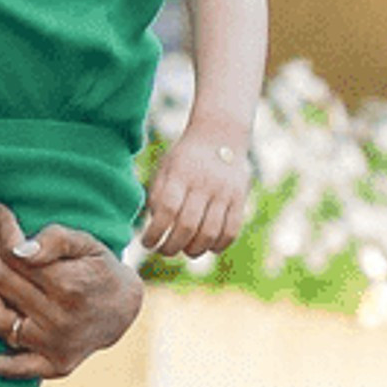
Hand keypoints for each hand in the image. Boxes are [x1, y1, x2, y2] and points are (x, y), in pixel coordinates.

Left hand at [0, 209, 144, 379]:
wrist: (124, 309)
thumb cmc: (100, 270)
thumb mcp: (88, 243)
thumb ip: (56, 240)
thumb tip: (19, 250)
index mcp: (69, 285)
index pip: (18, 255)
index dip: (1, 230)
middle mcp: (59, 318)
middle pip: (4, 281)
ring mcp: (53, 345)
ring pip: (0, 318)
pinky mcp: (52, 365)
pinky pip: (15, 369)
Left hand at [141, 125, 249, 256]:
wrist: (221, 134)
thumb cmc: (186, 157)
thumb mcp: (165, 168)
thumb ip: (157, 195)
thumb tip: (154, 225)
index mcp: (181, 175)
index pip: (166, 210)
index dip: (155, 232)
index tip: (147, 243)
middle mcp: (204, 183)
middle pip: (187, 226)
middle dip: (171, 247)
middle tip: (163, 251)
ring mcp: (224, 192)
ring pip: (209, 233)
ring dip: (194, 250)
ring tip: (185, 250)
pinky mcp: (240, 199)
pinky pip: (231, 231)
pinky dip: (218, 246)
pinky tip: (208, 247)